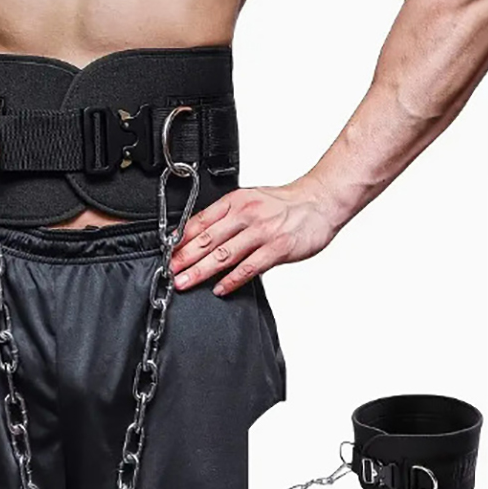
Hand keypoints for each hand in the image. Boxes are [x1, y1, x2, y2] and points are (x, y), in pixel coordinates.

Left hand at [170, 178, 340, 294]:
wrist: (319, 201)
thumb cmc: (283, 204)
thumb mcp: (249, 200)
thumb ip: (224, 217)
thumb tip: (195, 234)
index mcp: (235, 202)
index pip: (200, 221)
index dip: (181, 240)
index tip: (167, 254)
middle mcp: (246, 215)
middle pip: (207, 240)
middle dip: (184, 258)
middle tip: (170, 272)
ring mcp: (262, 232)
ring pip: (224, 255)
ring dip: (201, 271)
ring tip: (185, 282)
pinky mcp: (277, 248)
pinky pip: (249, 267)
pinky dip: (232, 280)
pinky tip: (219, 288)